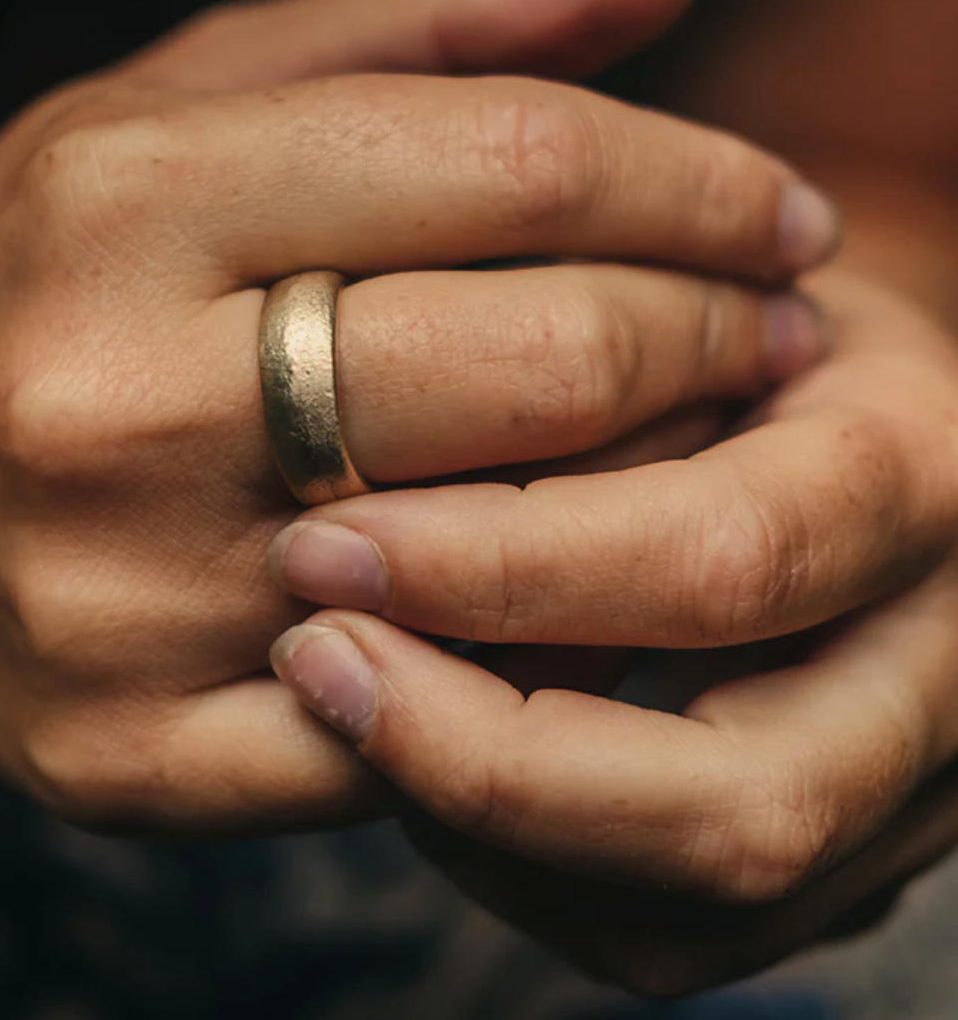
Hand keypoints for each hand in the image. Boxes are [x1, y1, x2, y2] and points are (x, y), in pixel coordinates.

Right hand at [0, 0, 836, 833]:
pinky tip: (562, 586)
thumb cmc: (43, 266)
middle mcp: (100, 402)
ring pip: (499, 554)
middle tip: (774, 327)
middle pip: (532, 364)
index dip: (691, 181)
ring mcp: (109, 602)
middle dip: (710, 333)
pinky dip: (527, 652)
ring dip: (661, 487)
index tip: (774, 211)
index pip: (506, 165)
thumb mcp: (188, 100)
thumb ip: (431, 21)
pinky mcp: (122, 752)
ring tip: (702, 435)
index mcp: (118, 202)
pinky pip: (413, 724)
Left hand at [269, 268, 957, 990]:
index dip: (502, 573)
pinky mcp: (849, 853)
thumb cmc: (731, 316)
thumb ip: (579, 357)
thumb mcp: (674, 277)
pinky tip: (429, 758)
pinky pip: (673, 933)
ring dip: (492, 825)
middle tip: (316, 659)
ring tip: (353, 704)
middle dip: (487, 751)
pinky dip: (522, 869)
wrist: (845, 402)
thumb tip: (377, 475)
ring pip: (709, 902)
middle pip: (745, 797)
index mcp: (920, 470)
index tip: (324, 548)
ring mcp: (914, 780)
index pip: (721, 559)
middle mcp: (949, 655)